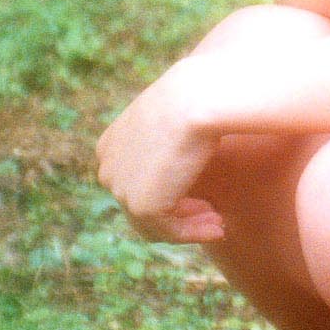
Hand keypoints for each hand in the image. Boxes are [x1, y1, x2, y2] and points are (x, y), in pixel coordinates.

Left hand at [96, 60, 223, 242]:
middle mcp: (109, 167)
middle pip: (142, 206)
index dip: (170, 195)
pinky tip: (219, 228)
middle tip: (214, 215)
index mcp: (111, 145)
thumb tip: (183, 155)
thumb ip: (170, 137)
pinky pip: (170, 231)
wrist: (201, 97)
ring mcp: (121, 188)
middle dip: (180, 213)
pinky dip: (194, 234)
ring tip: (218, 224)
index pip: (136, 183)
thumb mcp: (176, 115)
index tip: (203, 197)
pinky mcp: (141, 205)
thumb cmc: (199, 95)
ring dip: (189, 227)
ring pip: (154, 224)